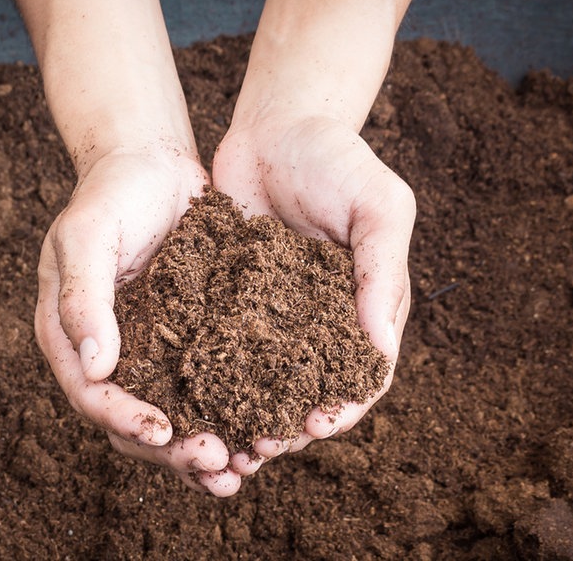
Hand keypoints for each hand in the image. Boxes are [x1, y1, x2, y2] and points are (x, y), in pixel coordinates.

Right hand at [34, 146, 242, 496]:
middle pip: (131, 423)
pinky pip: (204, 392)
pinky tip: (258, 435)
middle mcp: (107, 355)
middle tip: (217, 461)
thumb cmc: (111, 192)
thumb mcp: (88, 235)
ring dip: (200, 452)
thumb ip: (83, 297)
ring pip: (170, 418)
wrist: (151, 162)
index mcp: (69, 336)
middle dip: (172, 450)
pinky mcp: (186, 343)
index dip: (125, 419)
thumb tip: (93, 368)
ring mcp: (148, 352)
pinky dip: (227, 417)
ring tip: (240, 472)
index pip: (91, 396)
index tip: (164, 431)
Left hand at [212, 113, 414, 475]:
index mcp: (367, 307)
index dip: (343, 407)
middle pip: (309, 391)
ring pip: (263, 382)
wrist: (276, 123)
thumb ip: (381, 272)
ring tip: (224, 444)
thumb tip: (380, 350)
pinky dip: (213, 379)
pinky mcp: (232, 302)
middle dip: (288, 426)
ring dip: (247, 415)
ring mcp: (275, 315)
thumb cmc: (338, 159)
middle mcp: (321, 322)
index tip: (317, 427)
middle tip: (260, 450)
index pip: (362, 375)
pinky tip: (191, 400)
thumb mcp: (378, 206)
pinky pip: (223, 349)